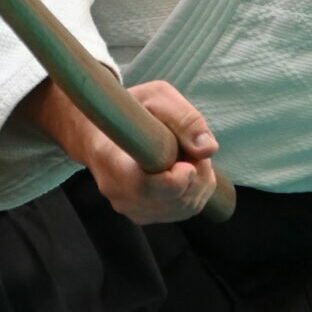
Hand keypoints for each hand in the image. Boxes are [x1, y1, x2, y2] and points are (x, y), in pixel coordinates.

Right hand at [82, 80, 219, 224]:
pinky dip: (194, 192)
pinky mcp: (141, 214)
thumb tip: (208, 149)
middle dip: (197, 177)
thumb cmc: (132, 109)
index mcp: (110, 157)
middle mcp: (116, 190)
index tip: (189, 163)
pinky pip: (181, 211)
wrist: (103, 130)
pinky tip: (187, 170)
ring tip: (189, 155)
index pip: (144, 187)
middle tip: (195, 149)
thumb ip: (183, 118)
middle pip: (171, 201)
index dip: (175, 181)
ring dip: (198, 184)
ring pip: (181, 208)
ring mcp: (128, 206)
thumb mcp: (157, 97)